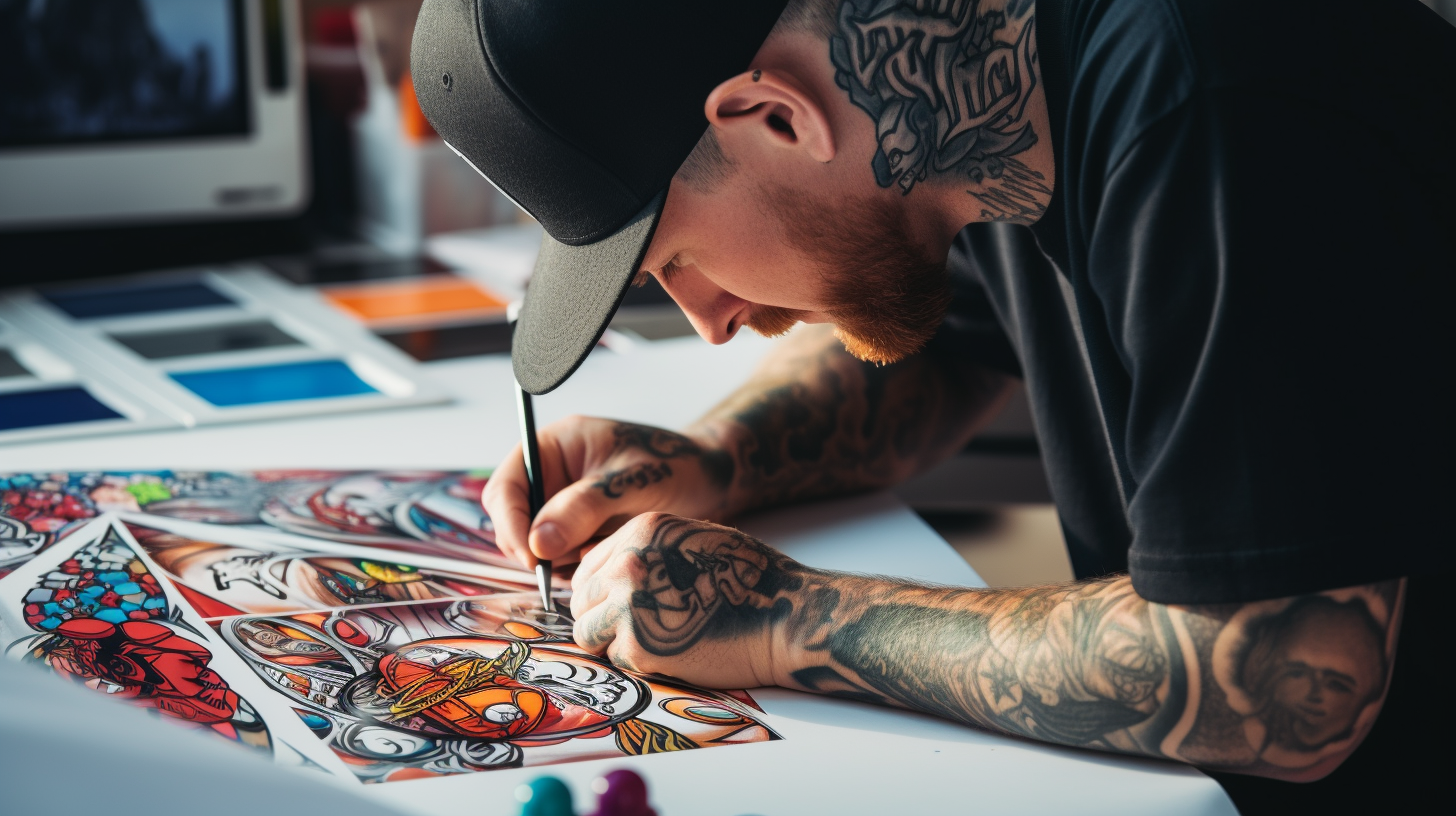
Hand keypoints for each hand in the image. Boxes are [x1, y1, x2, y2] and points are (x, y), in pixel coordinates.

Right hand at [482, 418, 735, 567]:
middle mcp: (551, 475)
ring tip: (595, 556)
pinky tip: (602, 560)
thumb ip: (585, 507)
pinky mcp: (578, 529)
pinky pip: (558, 557)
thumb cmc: (677, 467)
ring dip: (553, 560)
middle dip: (529, 546)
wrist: (711, 482)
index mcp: (555, 446)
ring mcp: (563, 503)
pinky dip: (572, 567)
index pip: (506, 485)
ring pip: (532, 543)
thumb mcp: (633, 482)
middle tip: (560, 569)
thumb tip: (538, 543)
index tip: (533, 556)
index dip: (510, 522)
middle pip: (511, 518)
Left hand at [568, 512, 808, 688]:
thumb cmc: (749, 581)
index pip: (588, 568)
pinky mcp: (639, 646)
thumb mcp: (694, 542)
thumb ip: (648, 552)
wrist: (784, 616)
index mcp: (641, 532)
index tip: (615, 607)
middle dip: (601, 618)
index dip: (599, 592)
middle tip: (635, 630)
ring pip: (587, 632)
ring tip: (650, 642)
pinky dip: (637, 663)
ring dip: (612, 642)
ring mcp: (629, 605)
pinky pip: (615, 659)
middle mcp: (628, 564)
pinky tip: (671, 653)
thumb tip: (607, 572)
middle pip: (581, 600)